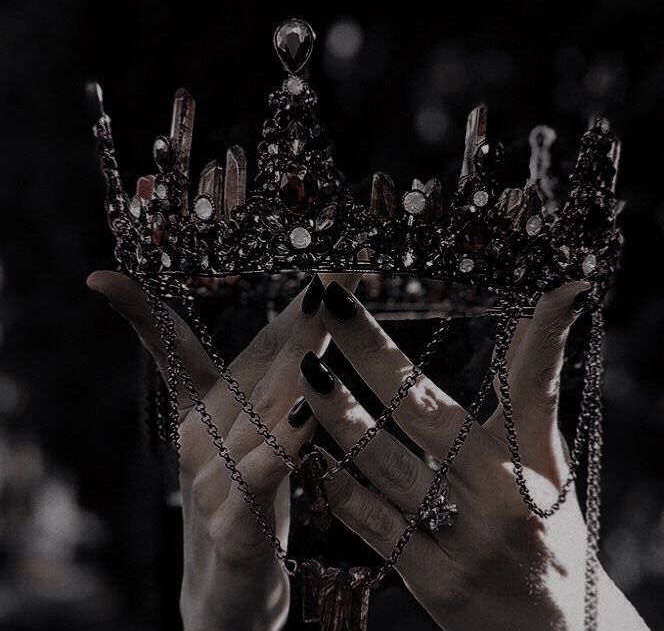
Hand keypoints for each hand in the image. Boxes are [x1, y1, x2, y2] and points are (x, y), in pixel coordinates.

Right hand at [88, 271, 357, 630]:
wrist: (224, 594)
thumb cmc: (245, 502)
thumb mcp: (249, 438)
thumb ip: (262, 391)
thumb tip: (296, 347)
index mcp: (204, 412)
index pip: (193, 341)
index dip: (182, 294)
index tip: (163, 258)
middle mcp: (201, 438)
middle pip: (256, 362)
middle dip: (304, 311)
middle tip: (338, 266)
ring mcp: (214, 481)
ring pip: (260, 412)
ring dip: (298, 359)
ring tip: (328, 312)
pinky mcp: (234, 528)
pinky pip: (258, 477)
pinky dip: (279, 446)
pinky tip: (304, 416)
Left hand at [299, 281, 649, 630]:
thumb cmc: (549, 532)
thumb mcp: (546, 462)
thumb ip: (532, 390)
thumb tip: (550, 305)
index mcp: (527, 457)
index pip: (528, 379)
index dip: (527, 329)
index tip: (508, 280)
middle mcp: (498, 494)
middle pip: (423, 410)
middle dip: (371, 350)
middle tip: (330, 301)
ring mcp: (463, 540)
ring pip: (386, 464)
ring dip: (340, 415)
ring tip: (306, 372)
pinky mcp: (434, 581)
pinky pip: (374, 525)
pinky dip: (340, 487)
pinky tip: (311, 455)